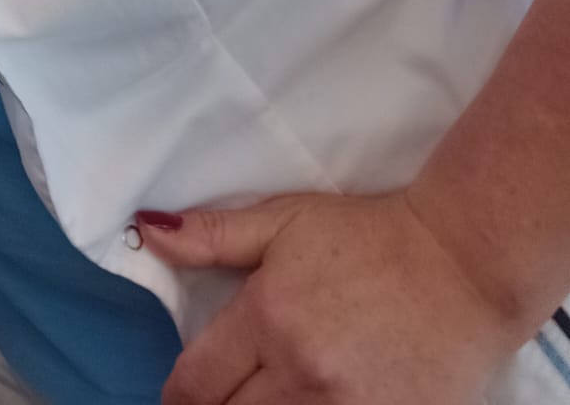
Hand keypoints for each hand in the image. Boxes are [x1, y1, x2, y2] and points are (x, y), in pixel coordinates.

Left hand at [139, 189, 525, 403]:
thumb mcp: (286, 219)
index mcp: (267, 318)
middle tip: (220, 397)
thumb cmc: (368, 237)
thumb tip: (146, 231)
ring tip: (264, 397)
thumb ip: (213, 235)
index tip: (181, 394)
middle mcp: (301, 374)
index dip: (178, 395)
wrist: (462, 265)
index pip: (194, 384)